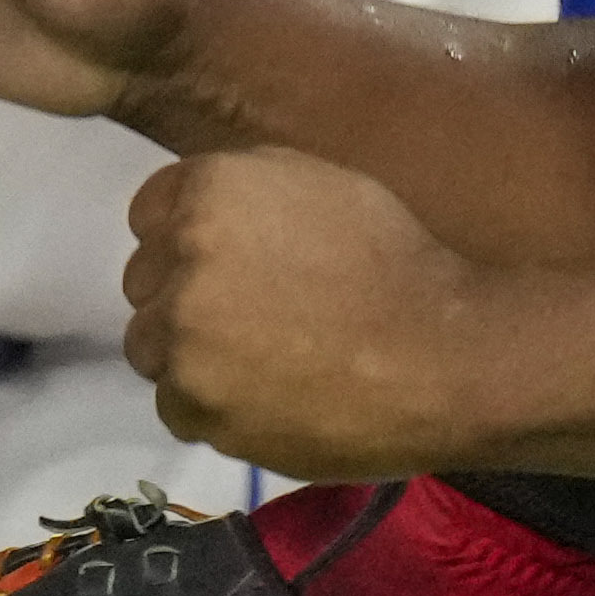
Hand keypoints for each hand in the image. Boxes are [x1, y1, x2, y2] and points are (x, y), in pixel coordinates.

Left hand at [126, 146, 533, 480]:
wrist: (448, 357)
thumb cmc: (397, 263)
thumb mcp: (321, 185)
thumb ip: (244, 189)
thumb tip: (196, 211)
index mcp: (206, 192)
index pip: (149, 217)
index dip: (188, 246)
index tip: (231, 271)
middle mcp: (178, 257)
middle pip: (146, 284)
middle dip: (187, 300)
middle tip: (255, 323)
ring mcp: (181, 336)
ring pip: (154, 348)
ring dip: (194, 359)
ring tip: (265, 368)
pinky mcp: (195, 405)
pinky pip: (177, 407)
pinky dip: (214, 411)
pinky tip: (270, 403)